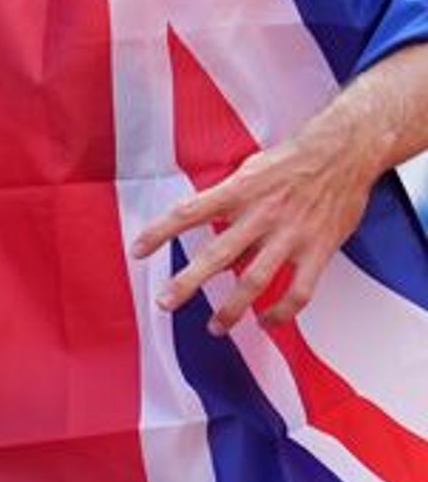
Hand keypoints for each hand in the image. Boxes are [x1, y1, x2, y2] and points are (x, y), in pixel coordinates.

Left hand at [131, 127, 378, 334]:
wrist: (344, 153)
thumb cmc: (292, 160)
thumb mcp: (249, 170)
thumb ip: (226, 198)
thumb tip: (200, 221)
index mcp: (238, 191)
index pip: (188, 213)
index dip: (159, 233)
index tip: (137, 251)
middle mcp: (261, 215)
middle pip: (216, 256)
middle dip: (187, 283)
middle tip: (165, 303)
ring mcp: (290, 236)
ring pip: (255, 282)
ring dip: (232, 310)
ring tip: (215, 327)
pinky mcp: (318, 251)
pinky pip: (299, 292)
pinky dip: (282, 313)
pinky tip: (267, 322)